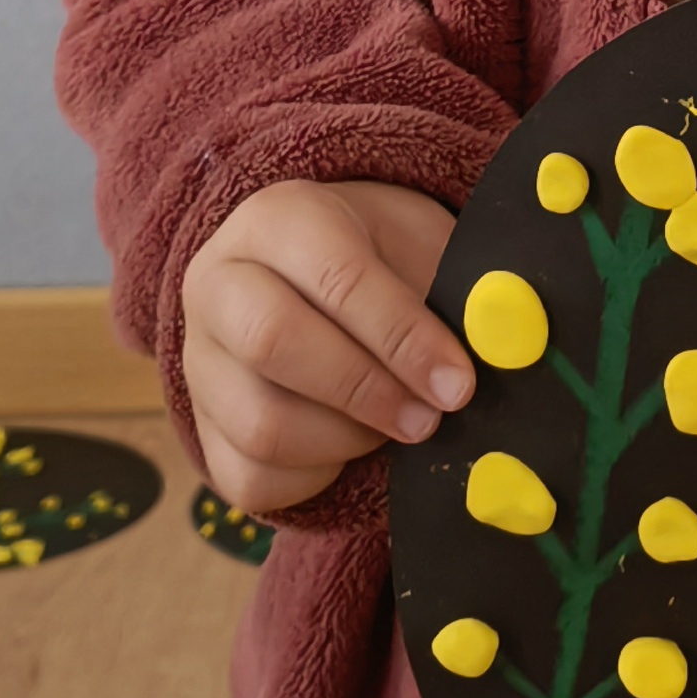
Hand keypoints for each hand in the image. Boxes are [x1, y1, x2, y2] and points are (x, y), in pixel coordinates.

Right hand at [180, 177, 474, 516]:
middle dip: (369, 391)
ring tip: (397, 424)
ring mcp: (198, 361)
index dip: (404, 338)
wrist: (310, 279)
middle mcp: (216, 283)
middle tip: (432, 417)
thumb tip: (498, 345)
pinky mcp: (200, 428)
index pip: (337, 279)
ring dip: (347, 440)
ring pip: (261, 425)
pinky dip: (316, 476)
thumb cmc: (381, 258)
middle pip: (275, 345)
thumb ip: (453, 292)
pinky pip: (250, 478)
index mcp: (276, 218)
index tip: (459, 384)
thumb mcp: (418, 246)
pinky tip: (353, 445)